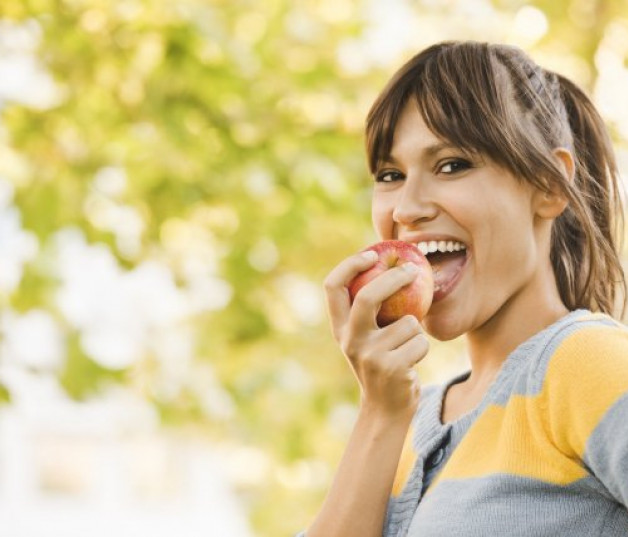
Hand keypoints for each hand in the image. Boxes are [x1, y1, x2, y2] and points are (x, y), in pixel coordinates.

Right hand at [323, 251, 429, 418]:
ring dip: (416, 331)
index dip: (350, 265)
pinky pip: (420, 341)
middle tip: (413, 270)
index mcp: (339, 328)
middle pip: (368, 296)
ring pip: (408, 322)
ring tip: (406, 349)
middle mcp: (349, 340)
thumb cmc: (382, 363)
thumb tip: (395, 265)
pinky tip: (411, 363)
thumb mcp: (366, 337)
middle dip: (393, 278)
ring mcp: (370, 355)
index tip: (372, 254)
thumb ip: (371, 310)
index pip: (332, 287)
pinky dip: (423, 348)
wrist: (386, 410)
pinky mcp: (392, 367)